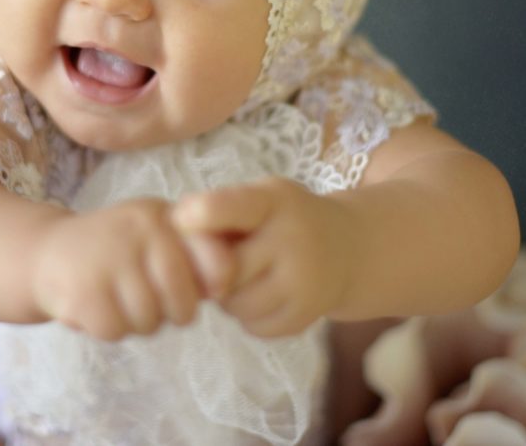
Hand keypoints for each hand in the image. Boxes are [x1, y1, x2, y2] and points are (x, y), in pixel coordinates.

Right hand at [28, 197, 231, 340]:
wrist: (45, 252)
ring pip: (149, 323)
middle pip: (183, 305)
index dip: (209, 285)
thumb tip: (224, 285)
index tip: (193, 286)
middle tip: (145, 297)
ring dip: (135, 322)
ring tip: (117, 296)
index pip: (216, 262)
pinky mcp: (83, 293)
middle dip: (169, 312)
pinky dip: (108, 328)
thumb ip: (192, 251)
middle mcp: (137, 232)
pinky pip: (116, 331)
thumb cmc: (114, 247)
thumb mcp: (154, 233)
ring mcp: (108, 261)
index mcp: (160, 216)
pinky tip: (96, 304)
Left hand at [172, 177, 354, 337]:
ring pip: (234, 304)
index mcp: (273, 201)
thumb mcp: (259, 199)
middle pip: (224, 268)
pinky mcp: (305, 316)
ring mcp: (303, 282)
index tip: (179, 221)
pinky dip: (247, 317)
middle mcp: (293, 239)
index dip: (201, 215)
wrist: (349, 248)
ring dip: (227, 297)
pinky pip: (253, 326)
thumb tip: (175, 231)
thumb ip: (219, 212)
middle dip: (210, 269)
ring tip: (243, 278)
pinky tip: (261, 295)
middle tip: (216, 262)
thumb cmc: (283, 220)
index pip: (233, 206)